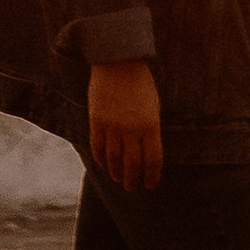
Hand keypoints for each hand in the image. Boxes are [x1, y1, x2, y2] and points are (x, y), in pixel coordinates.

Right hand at [88, 58, 163, 189]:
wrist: (118, 61)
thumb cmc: (140, 83)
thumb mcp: (153, 106)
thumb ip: (151, 130)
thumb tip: (148, 154)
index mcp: (151, 124)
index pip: (153, 160)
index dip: (152, 176)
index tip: (151, 185)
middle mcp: (132, 129)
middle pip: (133, 164)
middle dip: (133, 180)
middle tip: (133, 188)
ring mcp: (113, 126)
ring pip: (114, 159)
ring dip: (117, 173)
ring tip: (119, 180)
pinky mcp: (96, 121)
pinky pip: (98, 147)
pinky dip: (101, 160)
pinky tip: (105, 166)